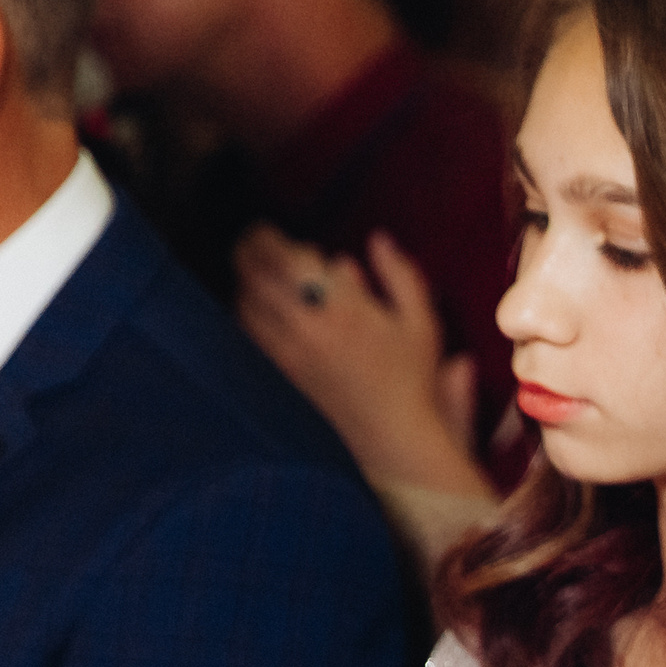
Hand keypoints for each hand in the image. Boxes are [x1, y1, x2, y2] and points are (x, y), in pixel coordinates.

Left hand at [235, 226, 490, 495]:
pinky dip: (246, 315)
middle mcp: (308, 327)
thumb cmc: (412, 378)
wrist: (392, 436)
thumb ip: (399, 274)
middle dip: (247, 252)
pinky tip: (256, 310)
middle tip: (250, 241)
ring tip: (254, 273)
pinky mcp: (282, 374)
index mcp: (342, 306)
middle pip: (255, 277)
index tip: (268, 230)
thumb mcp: (420, 321)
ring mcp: (289, 353)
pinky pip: (250, 336)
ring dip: (245, 283)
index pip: (285, 258)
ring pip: (245, 306)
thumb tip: (378, 240)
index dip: (267, 238)